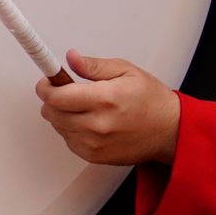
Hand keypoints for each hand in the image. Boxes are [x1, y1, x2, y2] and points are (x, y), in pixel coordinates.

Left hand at [37, 52, 182, 167]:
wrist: (170, 131)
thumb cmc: (151, 101)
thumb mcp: (126, 71)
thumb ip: (94, 66)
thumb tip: (71, 58)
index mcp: (104, 99)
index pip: (55, 96)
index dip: (46, 86)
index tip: (47, 81)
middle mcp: (97, 124)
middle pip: (51, 112)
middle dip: (54, 99)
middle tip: (69, 92)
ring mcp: (94, 143)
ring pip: (57, 126)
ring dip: (63, 115)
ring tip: (86, 108)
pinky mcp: (94, 156)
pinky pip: (68, 140)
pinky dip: (72, 130)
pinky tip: (90, 122)